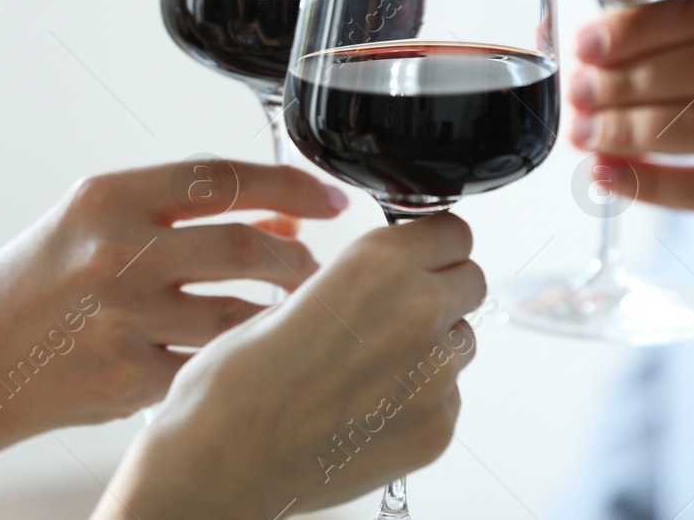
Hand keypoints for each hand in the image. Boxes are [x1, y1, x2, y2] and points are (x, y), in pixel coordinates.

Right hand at [0, 160, 348, 439]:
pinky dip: (238, 363)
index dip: (291, 185)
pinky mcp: (123, 380)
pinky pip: (210, 369)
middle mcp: (115, 251)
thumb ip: (183, 215)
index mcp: (109, 197)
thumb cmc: (37, 286)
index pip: (223, 176)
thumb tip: (281, 213)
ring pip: (239, 316)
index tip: (331, 198)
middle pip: (245, 248)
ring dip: (281, 315)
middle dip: (299, 260)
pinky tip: (249, 358)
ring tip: (295, 313)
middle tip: (318, 269)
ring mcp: (120, 319)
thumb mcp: (98, 226)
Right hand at [99, 215, 485, 518]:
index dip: (433, 244)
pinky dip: (420, 399)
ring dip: (433, 346)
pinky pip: (449, 397)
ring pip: (462, 341)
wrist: (223, 462)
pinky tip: (369, 409)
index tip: (421, 255)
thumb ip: (360, 282)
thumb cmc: (239, 381)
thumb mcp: (297, 294)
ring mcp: (435, 376)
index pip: (454, 232)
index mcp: (380, 265)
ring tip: (371, 368)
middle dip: (441, 289)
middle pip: (471, 280)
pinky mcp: (437, 428)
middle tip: (397, 312)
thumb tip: (388, 281)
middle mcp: (419, 312)